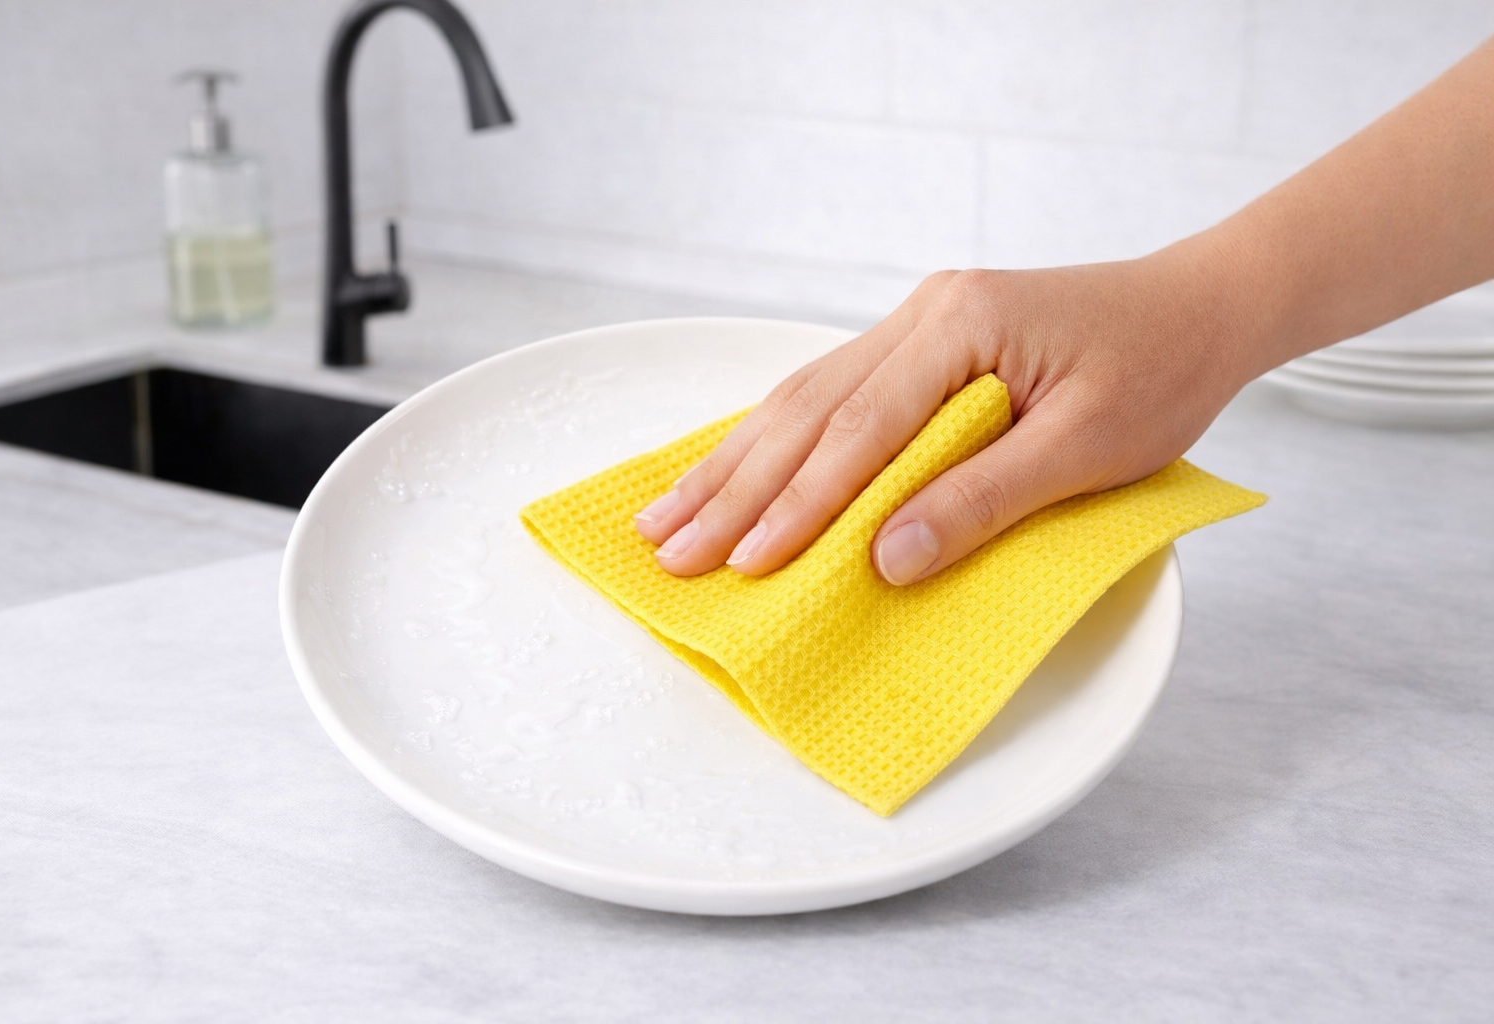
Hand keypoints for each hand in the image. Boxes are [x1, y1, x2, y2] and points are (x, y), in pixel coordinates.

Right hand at [633, 256, 1257, 583]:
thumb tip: (885, 561)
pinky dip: (773, 440)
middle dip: (735, 488)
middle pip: (807, 410)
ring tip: (665, 515)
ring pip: (801, 398)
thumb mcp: (1088, 446)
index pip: (861, 430)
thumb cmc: (1160, 370)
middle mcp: (923, 315)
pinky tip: (730, 468)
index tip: (744, 563)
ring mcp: (915, 323)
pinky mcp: (919, 343)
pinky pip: (828, 394)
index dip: (799, 504)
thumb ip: (983, 498)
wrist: (1200, 306)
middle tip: (667, 548)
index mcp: (962, 325)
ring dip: (733, 463)